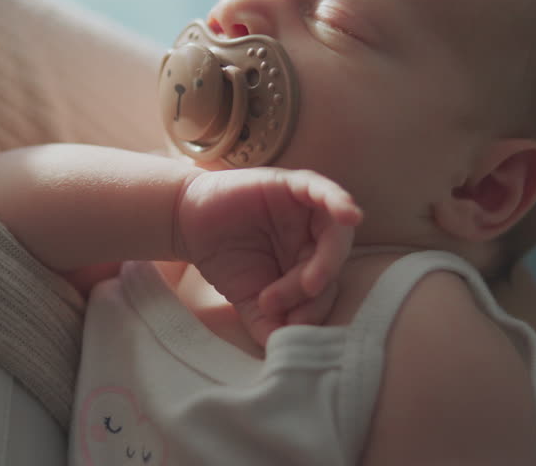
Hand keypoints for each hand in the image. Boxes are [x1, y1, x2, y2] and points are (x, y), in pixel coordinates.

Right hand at [174, 168, 361, 345]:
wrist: (187, 224)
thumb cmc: (223, 258)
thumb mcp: (248, 299)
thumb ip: (269, 324)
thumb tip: (284, 350)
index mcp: (308, 261)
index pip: (326, 288)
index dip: (314, 309)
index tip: (290, 325)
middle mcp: (312, 234)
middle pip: (335, 260)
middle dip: (318, 287)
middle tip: (288, 301)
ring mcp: (305, 209)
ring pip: (336, 231)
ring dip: (329, 259)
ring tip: (309, 282)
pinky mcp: (291, 185)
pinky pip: (322, 190)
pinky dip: (339, 200)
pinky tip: (348, 214)